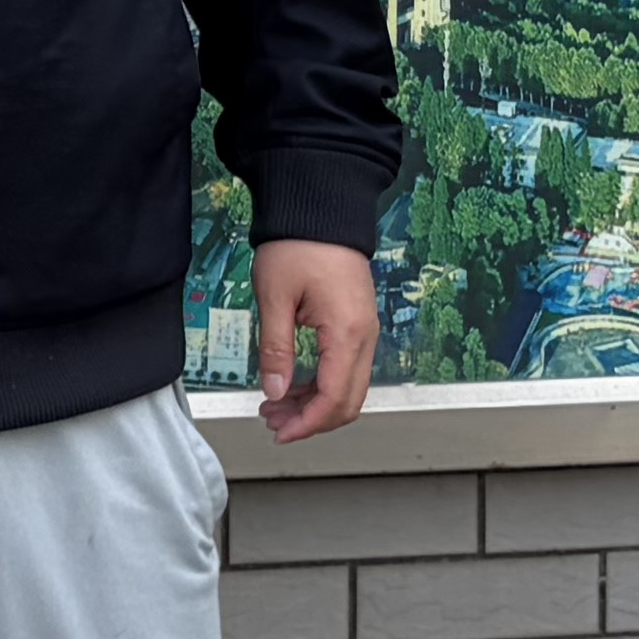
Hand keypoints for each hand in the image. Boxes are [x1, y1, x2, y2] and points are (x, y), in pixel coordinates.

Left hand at [258, 238, 379, 443]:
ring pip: (349, 387)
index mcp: (347, 333)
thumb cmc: (298, 244)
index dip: (307, 424)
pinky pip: (347, 368)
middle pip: (348, 401)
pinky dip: (322, 384)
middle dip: (312, 420)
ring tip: (276, 405)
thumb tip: (276, 392)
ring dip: (316, 404)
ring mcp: (365, 331)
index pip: (334, 399)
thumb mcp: (275, 298)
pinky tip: (294, 384)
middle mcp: (365, 337)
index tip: (279, 432)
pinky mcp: (358, 324)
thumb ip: (276, 350)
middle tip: (273, 421)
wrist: (321, 207)